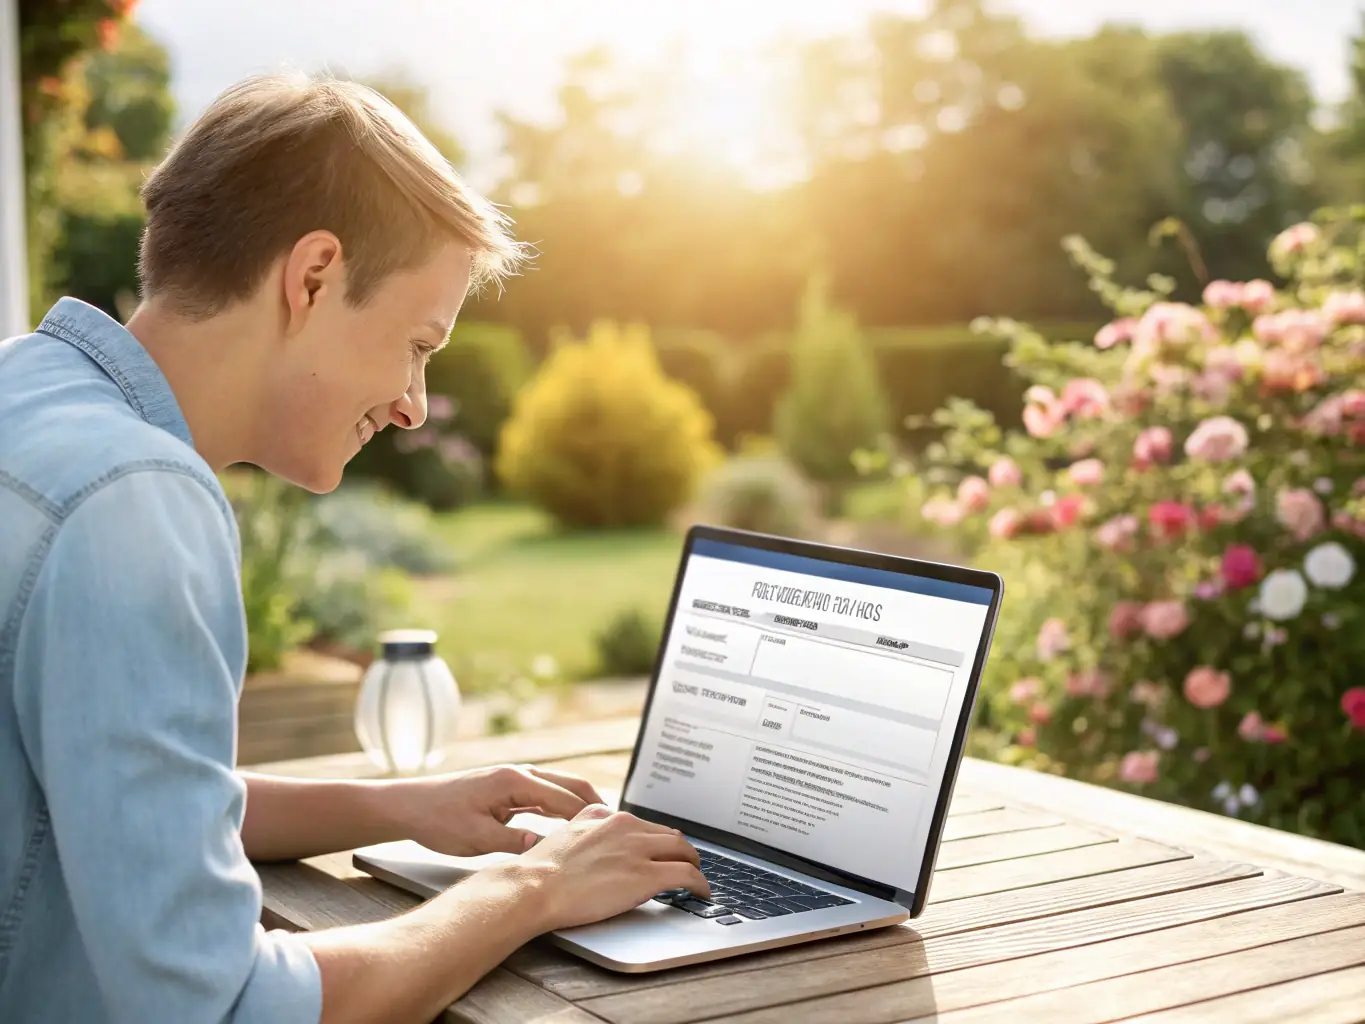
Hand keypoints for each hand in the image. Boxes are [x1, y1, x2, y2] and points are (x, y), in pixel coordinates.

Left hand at [391, 764, 603, 856]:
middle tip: (620, 827)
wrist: (409, 806)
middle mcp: (519, 774)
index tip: (612, 834)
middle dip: (596, 805)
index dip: (590, 818)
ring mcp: (514, 779)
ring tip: (603, 827)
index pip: (565, 799)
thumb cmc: (437, 819)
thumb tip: (546, 850)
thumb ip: (513, 843)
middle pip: (571, 784)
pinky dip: (563, 806)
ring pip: (560, 787)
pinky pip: (545, 794)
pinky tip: (571, 823)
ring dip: (581, 804)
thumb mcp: (475, 838)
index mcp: (514, 781)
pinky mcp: (508, 788)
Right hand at [508, 805, 709, 931]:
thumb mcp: (568, 833)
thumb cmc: (542, 870)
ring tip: (698, 879)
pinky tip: (702, 892)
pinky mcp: (647, 876)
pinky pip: (687, 875)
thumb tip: (603, 835)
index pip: (647, 825)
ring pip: (684, 851)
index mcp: (608, 816)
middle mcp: (627, 826)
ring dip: (694, 865)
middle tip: (687, 864)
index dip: (660, 841)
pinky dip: (701, 883)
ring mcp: (638, 850)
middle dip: (682, 851)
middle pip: (670, 836)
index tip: (666, 852)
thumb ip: (590, 829)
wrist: (535, 886)